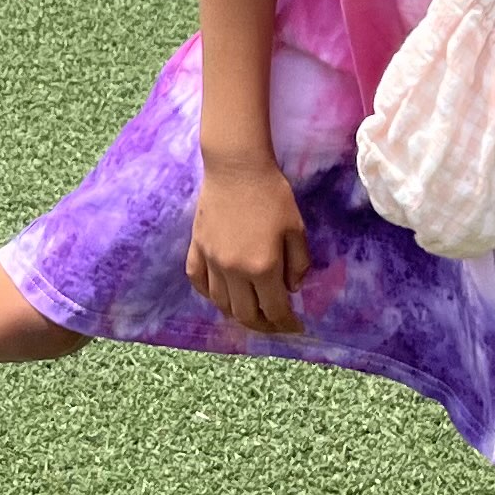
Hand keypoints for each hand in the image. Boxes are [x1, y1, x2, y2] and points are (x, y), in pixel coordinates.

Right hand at [186, 155, 311, 335]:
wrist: (237, 167)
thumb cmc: (272, 195)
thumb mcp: (296, 228)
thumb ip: (298, 263)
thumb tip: (291, 289)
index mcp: (263, 267)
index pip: (274, 309)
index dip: (286, 324)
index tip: (296, 327)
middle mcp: (234, 271)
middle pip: (245, 314)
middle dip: (263, 325)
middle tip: (275, 324)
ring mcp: (211, 261)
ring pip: (221, 303)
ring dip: (237, 314)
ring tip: (250, 313)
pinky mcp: (196, 248)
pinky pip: (198, 282)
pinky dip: (210, 295)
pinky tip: (221, 295)